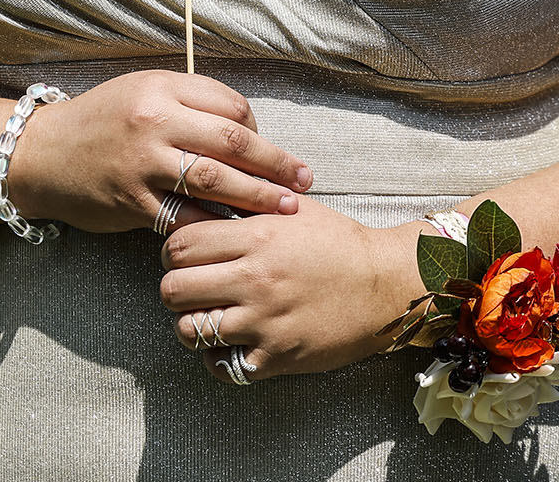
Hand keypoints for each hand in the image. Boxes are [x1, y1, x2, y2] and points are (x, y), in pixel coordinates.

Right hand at [11, 70, 312, 233]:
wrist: (42, 154)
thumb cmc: (102, 120)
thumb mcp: (145, 91)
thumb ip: (192, 101)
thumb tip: (247, 129)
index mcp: (163, 89)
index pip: (232, 107)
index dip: (259, 130)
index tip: (271, 152)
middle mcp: (155, 122)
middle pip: (233, 142)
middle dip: (276, 164)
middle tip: (304, 181)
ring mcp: (143, 164)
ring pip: (215, 179)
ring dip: (257, 196)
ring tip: (287, 207)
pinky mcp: (132, 202)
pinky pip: (184, 216)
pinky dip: (215, 225)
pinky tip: (238, 232)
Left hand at [158, 198, 421, 379]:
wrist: (386, 285)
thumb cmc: (341, 244)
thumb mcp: (296, 209)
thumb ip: (251, 202)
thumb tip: (209, 194)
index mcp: (258, 236)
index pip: (179, 245)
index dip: (174, 252)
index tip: (187, 257)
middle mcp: (255, 279)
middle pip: (172, 289)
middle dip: (176, 289)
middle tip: (193, 289)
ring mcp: (264, 321)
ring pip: (188, 330)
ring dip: (193, 324)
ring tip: (210, 317)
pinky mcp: (276, 356)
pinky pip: (220, 365)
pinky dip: (219, 356)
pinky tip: (233, 343)